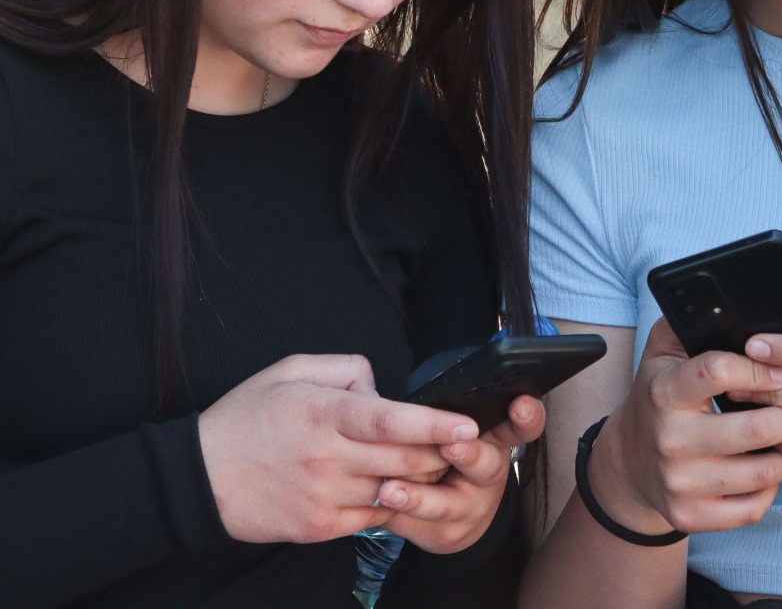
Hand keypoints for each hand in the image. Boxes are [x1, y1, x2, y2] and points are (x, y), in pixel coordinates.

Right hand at [197, 354, 479, 542]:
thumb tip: (383, 390)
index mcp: (322, 413)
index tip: (468, 426)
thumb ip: (346, 370)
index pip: (390, 420)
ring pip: (393, 490)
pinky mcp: (318, 527)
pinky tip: (387, 487)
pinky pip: (372, 516)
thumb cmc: (249, 417)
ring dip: (416, 479)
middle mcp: (326, 457)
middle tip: (458, 445)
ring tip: (427, 465)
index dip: (434, 424)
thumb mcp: (291, 371)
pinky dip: (388, 502)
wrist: (197, 479)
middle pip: (404, 460)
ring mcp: (323, 496)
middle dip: (439, 454)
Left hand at [379, 394, 546, 552]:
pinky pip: (413, 525)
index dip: (527, 417)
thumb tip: (396, 389)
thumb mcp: (459, 432)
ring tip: (390, 490)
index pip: (520, 427)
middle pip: (485, 465)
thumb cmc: (448, 458)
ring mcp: (469, 509)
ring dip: (417, 497)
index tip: (522, 403)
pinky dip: (391, 515)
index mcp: (495, 441)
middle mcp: (488, 475)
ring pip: (443, 504)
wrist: (455, 519)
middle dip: (469, 454)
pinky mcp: (444, 535)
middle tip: (451, 445)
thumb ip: (445, 414)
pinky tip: (371, 509)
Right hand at [586, 318, 781, 534]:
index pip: (717, 372)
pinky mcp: (690, 516)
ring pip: (762, 472)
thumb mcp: (662, 352)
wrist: (627, 464)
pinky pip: (751, 507)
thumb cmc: (658, 397)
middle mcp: (669, 440)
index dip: (759, 367)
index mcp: (663, 392)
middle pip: (755, 429)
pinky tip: (777, 466)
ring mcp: (679, 484)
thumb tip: (730, 302)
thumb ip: (690, 320)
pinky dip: (773, 487)